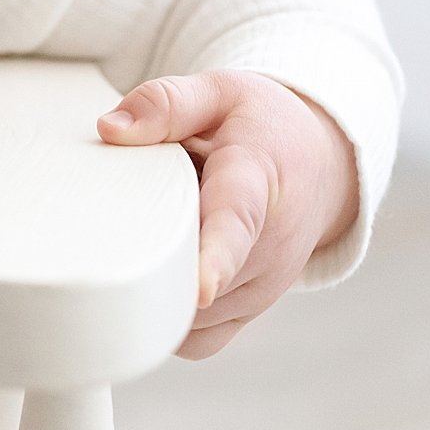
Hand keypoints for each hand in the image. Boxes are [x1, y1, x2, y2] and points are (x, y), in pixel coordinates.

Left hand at [97, 68, 358, 358]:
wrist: (320, 166)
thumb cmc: (259, 126)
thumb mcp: (220, 93)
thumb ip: (167, 103)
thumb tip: (109, 129)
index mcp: (256, 181)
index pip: (237, 223)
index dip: (216, 257)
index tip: (200, 286)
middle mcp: (268, 246)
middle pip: (194, 273)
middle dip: (154, 249)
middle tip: (153, 201)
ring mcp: (261, 286)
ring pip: (189, 311)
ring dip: (161, 277)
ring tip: (173, 223)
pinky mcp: (247, 311)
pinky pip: (196, 336)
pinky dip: (170, 314)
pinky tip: (164, 268)